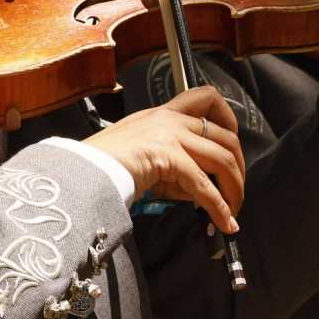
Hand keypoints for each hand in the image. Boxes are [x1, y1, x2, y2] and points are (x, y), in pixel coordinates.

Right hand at [89, 86, 244, 233]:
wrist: (79, 170)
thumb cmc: (103, 166)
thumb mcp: (145, 160)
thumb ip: (176, 171)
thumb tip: (204, 195)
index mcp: (163, 114)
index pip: (206, 97)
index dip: (229, 118)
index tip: (233, 143)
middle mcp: (170, 119)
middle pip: (225, 136)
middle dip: (239, 167)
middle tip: (237, 191)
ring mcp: (169, 135)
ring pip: (222, 159)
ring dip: (234, 189)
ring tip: (233, 211)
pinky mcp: (167, 157)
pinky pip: (204, 185)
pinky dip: (219, 207)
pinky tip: (224, 222)